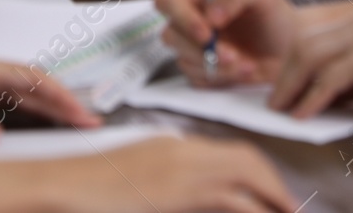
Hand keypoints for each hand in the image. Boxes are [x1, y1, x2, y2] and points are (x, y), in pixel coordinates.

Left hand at [0, 56, 101, 139]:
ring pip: (27, 93)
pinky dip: (33, 112)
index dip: (59, 98)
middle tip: (91, 122)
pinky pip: (12, 102)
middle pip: (36, 85)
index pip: (30, 81)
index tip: (80, 114)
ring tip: (77, 124)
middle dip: (65, 102)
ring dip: (52, 107)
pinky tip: (44, 124)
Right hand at [51, 136, 294, 212]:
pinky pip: (230, 199)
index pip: (230, 153)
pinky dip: (252, 208)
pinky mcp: (176, 193)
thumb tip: (193, 196)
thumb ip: (166, 181)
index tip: (273, 195)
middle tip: (289, 208)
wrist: (63, 187)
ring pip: (245, 174)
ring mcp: (179, 170)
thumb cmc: (89, 189)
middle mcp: (181, 152)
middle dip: (274, 183)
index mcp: (171, 146)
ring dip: (272, 196)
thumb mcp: (135, 180)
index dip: (259, 174)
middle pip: (246, 158)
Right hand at [154, 0, 303, 86]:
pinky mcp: (201, 70)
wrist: (290, 50)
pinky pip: (197, 79)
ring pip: (184, 60)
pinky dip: (222, 78)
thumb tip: (210, 14)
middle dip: (202, 50)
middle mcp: (190, 19)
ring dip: (217, 66)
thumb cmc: (275, 16)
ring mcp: (193, 47)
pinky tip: (245, 71)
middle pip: (171, 34)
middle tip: (233, 55)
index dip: (180, 16)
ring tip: (248, 63)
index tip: (206, 32)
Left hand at [268, 7, 352, 128]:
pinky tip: (303, 115)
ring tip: (281, 111)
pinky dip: (311, 99)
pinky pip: (327, 78)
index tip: (278, 88)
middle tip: (273, 102)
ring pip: (308, 57)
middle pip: (303, 43)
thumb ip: (340, 76)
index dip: (288, 62)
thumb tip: (304, 93)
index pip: (309, 35)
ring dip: (290, 87)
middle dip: (283, 75)